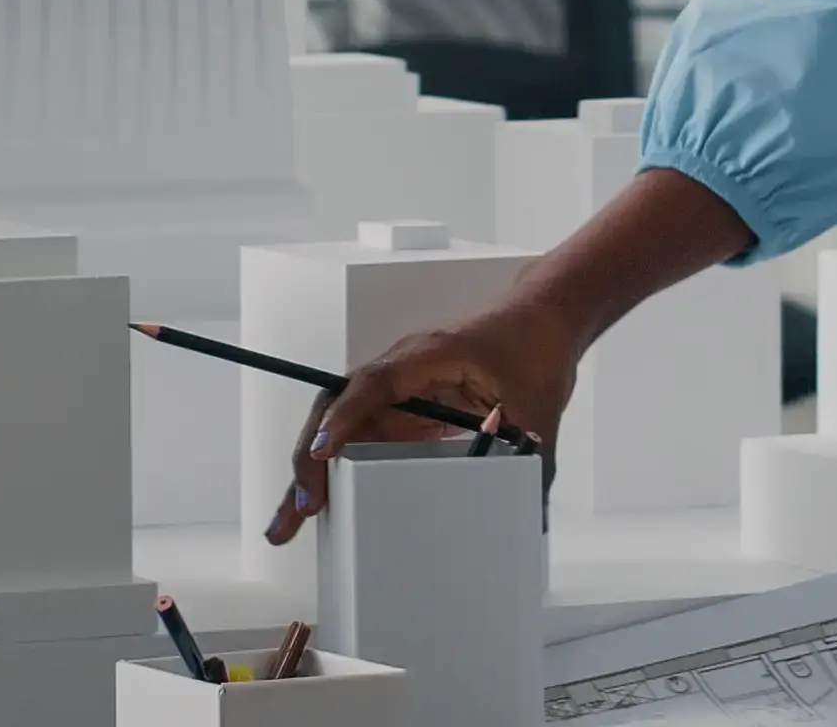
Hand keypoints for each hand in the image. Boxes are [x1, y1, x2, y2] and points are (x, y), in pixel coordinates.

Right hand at [267, 298, 583, 542]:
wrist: (543, 316)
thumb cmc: (533, 344)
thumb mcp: (537, 406)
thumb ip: (534, 459)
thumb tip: (530, 512)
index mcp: (427, 356)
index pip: (372, 386)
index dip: (344, 419)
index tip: (322, 455)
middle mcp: (401, 370)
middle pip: (338, 411)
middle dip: (310, 460)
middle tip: (296, 512)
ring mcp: (400, 389)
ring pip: (343, 428)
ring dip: (315, 470)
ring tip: (293, 520)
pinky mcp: (408, 406)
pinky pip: (365, 436)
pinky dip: (343, 468)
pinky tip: (330, 503)